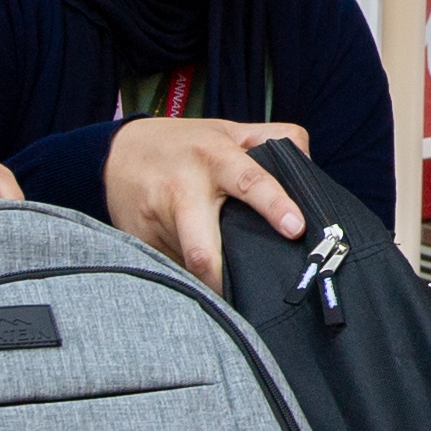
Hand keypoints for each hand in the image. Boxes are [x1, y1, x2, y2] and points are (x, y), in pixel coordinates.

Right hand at [103, 116, 310, 283]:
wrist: (117, 151)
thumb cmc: (188, 144)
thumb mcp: (230, 131)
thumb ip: (276, 139)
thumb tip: (312, 168)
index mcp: (214, 158)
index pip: (249, 181)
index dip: (274, 205)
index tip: (295, 229)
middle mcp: (183, 188)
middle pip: (201, 248)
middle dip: (219, 278)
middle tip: (244, 299)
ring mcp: (156, 218)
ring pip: (186, 266)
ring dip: (207, 284)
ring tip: (227, 295)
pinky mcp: (138, 241)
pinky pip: (169, 269)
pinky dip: (188, 279)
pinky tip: (198, 281)